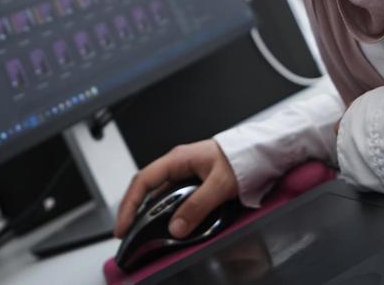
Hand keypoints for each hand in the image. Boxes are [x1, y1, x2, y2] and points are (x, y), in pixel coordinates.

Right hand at [113, 139, 239, 239]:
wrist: (259, 151)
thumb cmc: (241, 158)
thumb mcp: (219, 184)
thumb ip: (198, 206)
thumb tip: (177, 227)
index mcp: (178, 159)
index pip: (144, 180)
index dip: (129, 203)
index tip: (123, 225)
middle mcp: (178, 165)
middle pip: (147, 188)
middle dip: (134, 211)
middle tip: (127, 234)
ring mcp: (185, 173)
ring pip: (160, 194)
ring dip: (150, 212)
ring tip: (142, 232)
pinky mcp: (194, 182)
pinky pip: (174, 198)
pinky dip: (166, 212)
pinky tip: (167, 224)